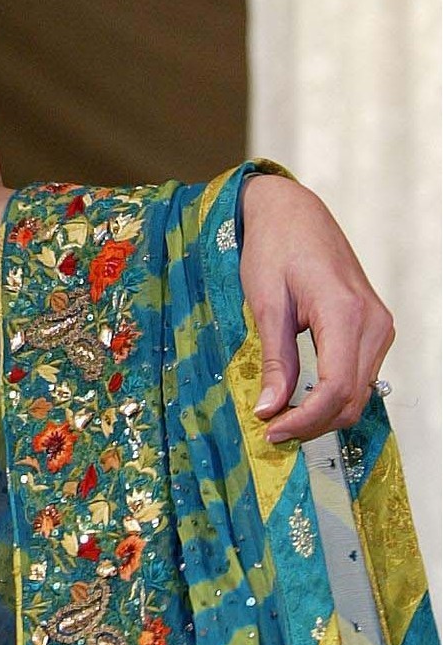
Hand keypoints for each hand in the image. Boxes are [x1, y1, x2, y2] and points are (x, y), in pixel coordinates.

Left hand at [238, 173, 394, 442]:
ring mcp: (379, 326)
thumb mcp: (266, 304)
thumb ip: (274, 360)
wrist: (293, 212)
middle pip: (352, 399)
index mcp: (345, 314)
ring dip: (324, 413)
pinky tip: (302, 397)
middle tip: (271, 431)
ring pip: (359, 392)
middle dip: (313, 424)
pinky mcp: (374, 328)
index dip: (304, 420)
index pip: (335, 389)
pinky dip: (334, 395)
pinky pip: (360, 375)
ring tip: (281, 417)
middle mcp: (373, 324)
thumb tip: (269, 410)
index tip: (271, 432)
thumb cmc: (274, 248)